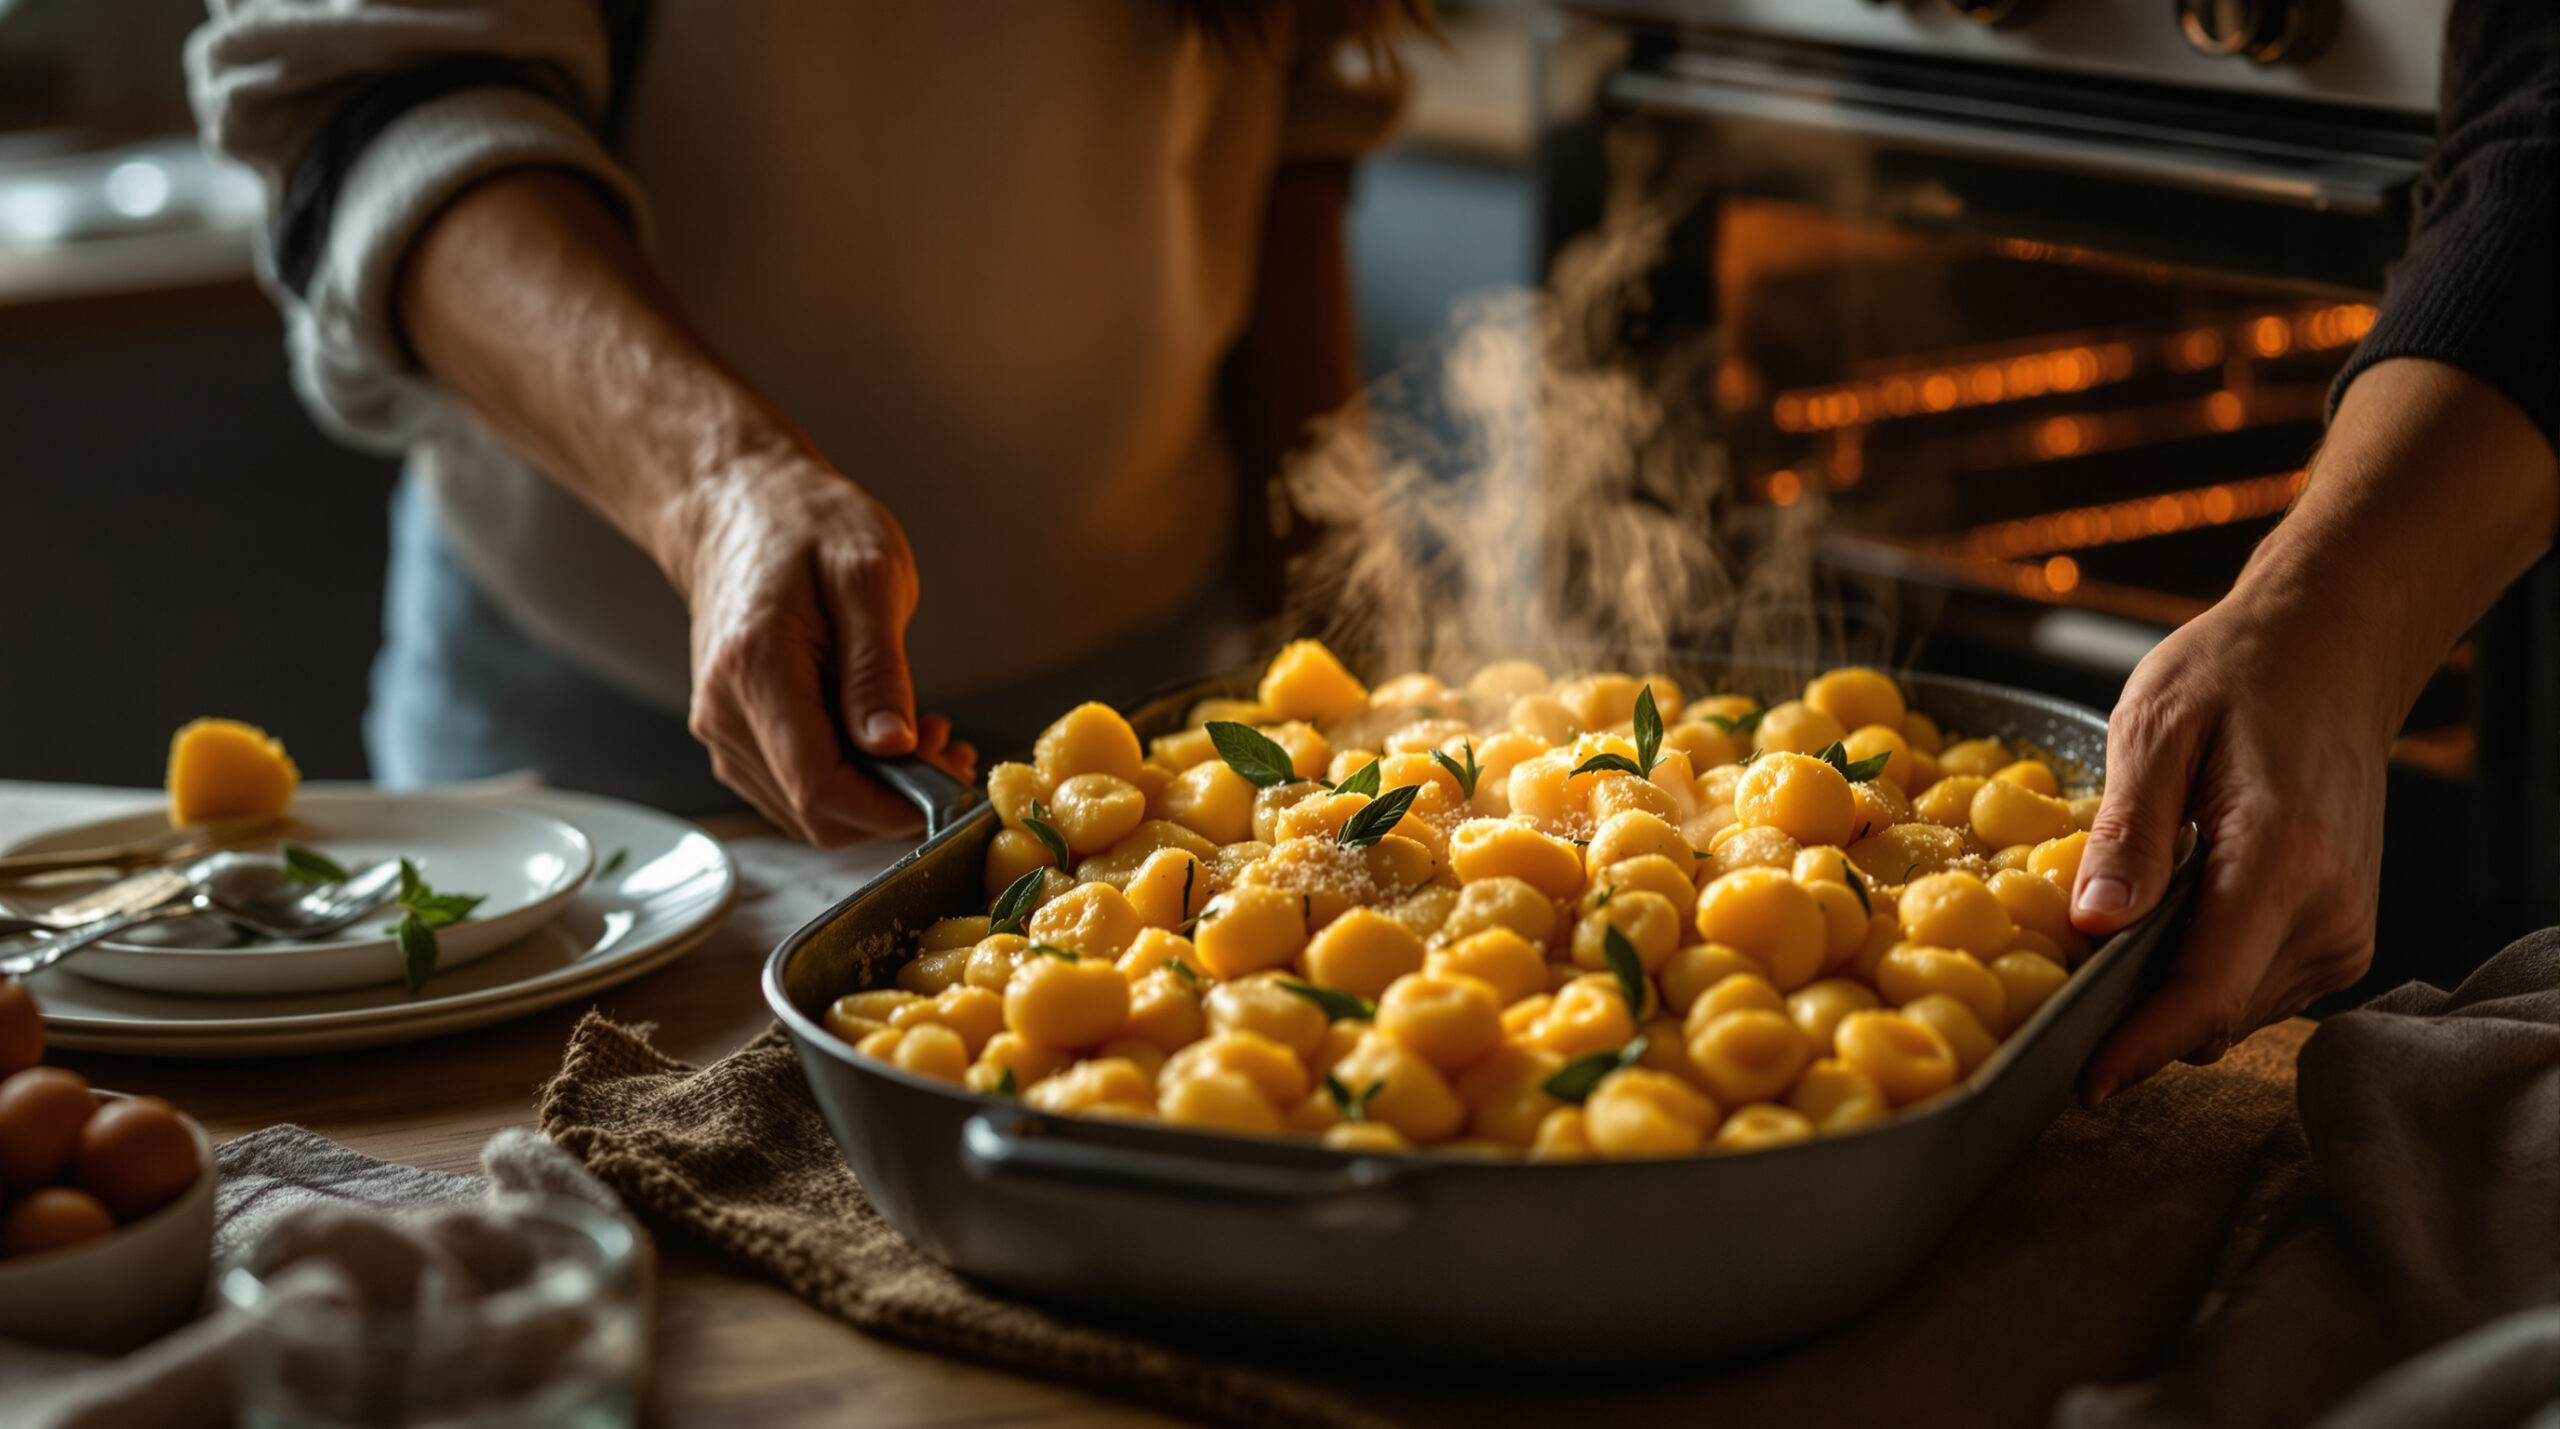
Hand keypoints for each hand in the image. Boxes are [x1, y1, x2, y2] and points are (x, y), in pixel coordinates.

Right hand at [672, 452, 974, 844]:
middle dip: (892, 802)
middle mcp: (725, 712)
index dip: (890, 809)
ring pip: (806, 809)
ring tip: (927, 738)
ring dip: (875, 794)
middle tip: (949, 753)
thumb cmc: (806, 525)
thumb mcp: (867, 575)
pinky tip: (886, 737)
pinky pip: (794, 785)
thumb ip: (879, 667)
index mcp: (754, 671)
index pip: (819, 787)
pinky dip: (849, 779)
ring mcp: (722, 728)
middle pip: (814, 812)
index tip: (949, 789)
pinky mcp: (734, 732)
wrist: (738, 504)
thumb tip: (893, 745)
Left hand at [2066, 589, 2385, 1103]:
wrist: (2332, 651)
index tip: (2078, 1080)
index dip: (2138, 1045)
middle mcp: (2332, 910)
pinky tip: (2159, 929)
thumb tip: (2093, 927)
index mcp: (2284, 859)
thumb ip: (2129, 833)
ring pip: (2235, 1011)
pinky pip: (2256, 988)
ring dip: (2166, 999)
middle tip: (2048, 1004)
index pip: (2205, 991)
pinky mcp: (2342, 935)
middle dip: (2134, 1024)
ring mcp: (2346, 929)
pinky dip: (2201, 976)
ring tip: (2103, 946)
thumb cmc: (2237, 675)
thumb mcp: (2156, 729)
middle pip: (2216, 1014)